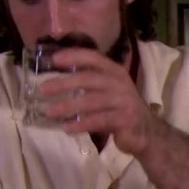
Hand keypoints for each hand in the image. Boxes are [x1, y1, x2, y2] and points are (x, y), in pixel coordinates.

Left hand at [42, 47, 162, 155]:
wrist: (146, 132)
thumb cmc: (120, 109)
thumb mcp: (107, 91)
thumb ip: (89, 83)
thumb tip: (54, 81)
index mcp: (115, 72)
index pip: (93, 58)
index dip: (73, 56)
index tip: (53, 59)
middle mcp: (120, 83)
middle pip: (88, 79)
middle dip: (63, 84)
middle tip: (43, 90)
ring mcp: (124, 101)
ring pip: (91, 101)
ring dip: (68, 106)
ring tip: (50, 112)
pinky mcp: (125, 119)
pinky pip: (99, 120)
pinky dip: (81, 124)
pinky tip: (67, 128)